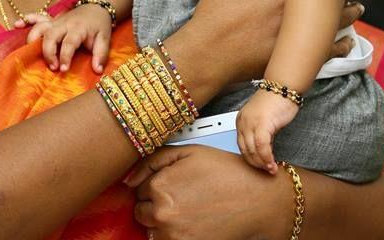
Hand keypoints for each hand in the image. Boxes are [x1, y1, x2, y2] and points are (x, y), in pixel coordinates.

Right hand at [20, 5, 112, 72]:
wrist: (96, 6)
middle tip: (52, 67)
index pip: (69, 43)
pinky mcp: (51, 21)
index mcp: (78, 29)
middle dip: (48, 52)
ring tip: (29, 52)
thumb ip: (101, 55)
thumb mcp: (105, 39)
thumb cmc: (99, 25)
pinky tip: (17, 24)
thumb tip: (97, 71)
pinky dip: (27, 19)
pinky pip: (37, 17)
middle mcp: (64, 24)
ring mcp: (56, 21)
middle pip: (51, 35)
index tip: (63, 70)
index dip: (65, 56)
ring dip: (33, 38)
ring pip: (41, 27)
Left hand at [127, 145, 291, 239]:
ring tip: (187, 209)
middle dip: (155, 203)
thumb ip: (154, 160)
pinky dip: (173, 234)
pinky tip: (190, 222)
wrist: (255, 200)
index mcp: (161, 185)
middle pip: (142, 211)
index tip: (171, 184)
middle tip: (181, 196)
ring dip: (162, 221)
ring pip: (152, 229)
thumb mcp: (189, 152)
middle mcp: (162, 213)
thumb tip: (129, 180)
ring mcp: (172, 235)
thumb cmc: (224, 172)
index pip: (138, 189)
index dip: (154, 184)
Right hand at [186, 0, 383, 87]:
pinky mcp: (295, 55)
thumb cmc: (216, 10)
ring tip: (358, 5)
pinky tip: (347, 40)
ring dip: (351, 11)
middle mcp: (297, 6)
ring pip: (337, 20)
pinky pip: (329, 51)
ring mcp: (298, 33)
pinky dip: (341, 44)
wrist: (208, 54)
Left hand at [236, 89, 297, 173]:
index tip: (260, 166)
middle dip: (256, 164)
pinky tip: (273, 163)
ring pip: (252, 150)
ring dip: (262, 163)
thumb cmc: (277, 101)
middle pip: (245, 150)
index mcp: (241, 120)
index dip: (251, 159)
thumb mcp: (264, 120)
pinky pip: (261, 146)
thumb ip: (261, 134)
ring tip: (271, 169)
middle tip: (267, 171)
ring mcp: (251, 122)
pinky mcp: (262, 123)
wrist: (284, 86)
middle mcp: (243, 121)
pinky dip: (267, 157)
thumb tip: (264, 152)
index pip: (242, 146)